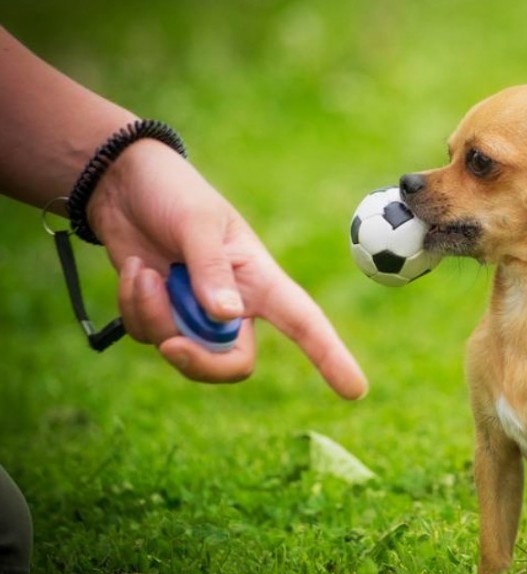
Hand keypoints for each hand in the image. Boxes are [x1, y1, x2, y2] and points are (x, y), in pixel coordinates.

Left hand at [87, 139, 367, 398]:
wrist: (123, 183)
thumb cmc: (174, 192)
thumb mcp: (197, 223)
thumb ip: (211, 270)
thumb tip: (227, 318)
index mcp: (259, 279)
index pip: (304, 323)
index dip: (331, 357)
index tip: (355, 390)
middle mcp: (234, 304)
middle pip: (233, 363)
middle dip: (199, 360)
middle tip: (170, 344)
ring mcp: (196, 312)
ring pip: (182, 349)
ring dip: (154, 314)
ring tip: (144, 270)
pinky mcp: (162, 314)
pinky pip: (149, 335)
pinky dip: (134, 306)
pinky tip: (134, 270)